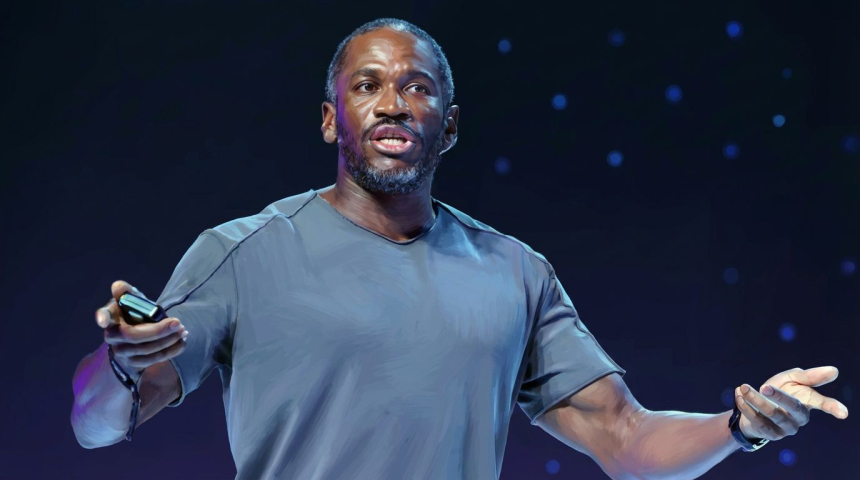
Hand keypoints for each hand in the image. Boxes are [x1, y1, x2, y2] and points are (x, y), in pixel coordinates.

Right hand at [95, 280, 187, 379]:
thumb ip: (126, 293)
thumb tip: (118, 286)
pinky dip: (170, 351)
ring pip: (145, 350)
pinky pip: (153, 360)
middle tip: (178, 323)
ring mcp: (121, 352)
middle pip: (133, 336)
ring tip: (183, 330)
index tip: (103, 320)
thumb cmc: (132, 313)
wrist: (133, 337)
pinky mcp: (133, 363)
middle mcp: (112, 336)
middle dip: (157, 331)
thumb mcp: (130, 300)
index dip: (102, 317)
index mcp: (110, 316)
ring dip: (168, 341)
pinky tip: (182, 342)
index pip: (103, 315)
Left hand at [734, 366, 848, 440]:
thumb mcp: (790, 378)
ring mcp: (786, 428)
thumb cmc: (777, 390)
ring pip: (773, 415)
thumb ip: (808, 376)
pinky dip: (746, 407)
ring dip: (756, 400)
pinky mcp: (770, 434)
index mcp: (807, 402)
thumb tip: (834, 371)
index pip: (822, 403)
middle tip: (765, 386)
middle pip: (793, 408)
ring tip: (743, 387)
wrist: (754, 406)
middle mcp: (799, 418)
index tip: (843, 413)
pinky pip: (758, 421)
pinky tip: (738, 394)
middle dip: (779, 396)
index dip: (833, 407)